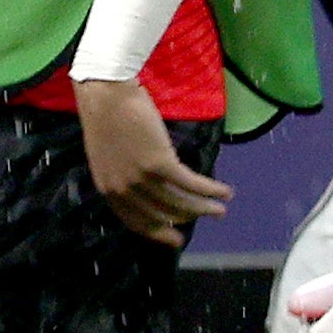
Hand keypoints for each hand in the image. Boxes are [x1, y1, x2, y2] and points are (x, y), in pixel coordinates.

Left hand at [75, 75, 236, 244]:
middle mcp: (124, 189)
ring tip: (222, 209)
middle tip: (208, 217)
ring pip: (180, 202)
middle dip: (189, 218)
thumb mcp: (109, 155)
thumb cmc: (107, 116)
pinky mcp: (159, 162)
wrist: (107, 92)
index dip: (159, 233)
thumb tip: (149, 188)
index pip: (137, 222)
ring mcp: (141, 177)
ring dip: (205, 208)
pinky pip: (191, 183)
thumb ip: (123, 175)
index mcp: (109, 189)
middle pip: (164, 213)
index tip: (177, 240)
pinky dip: (210, 190)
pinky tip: (225, 192)